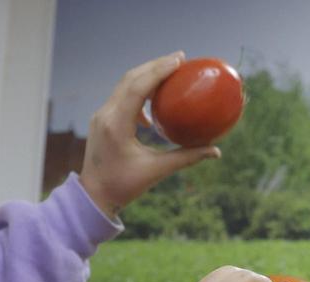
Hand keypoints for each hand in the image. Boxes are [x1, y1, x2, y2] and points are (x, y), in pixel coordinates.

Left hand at [79, 52, 221, 218]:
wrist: (94, 195)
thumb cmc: (124, 186)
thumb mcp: (157, 171)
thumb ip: (187, 158)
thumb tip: (216, 151)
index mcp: (116, 125)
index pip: (137, 88)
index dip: (158, 71)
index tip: (179, 61)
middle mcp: (105, 114)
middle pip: (130, 78)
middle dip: (155, 65)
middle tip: (180, 58)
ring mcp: (101, 115)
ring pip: (125, 84)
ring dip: (147, 74)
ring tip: (170, 70)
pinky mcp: (102, 119)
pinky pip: (122, 96)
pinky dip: (139, 90)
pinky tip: (153, 101)